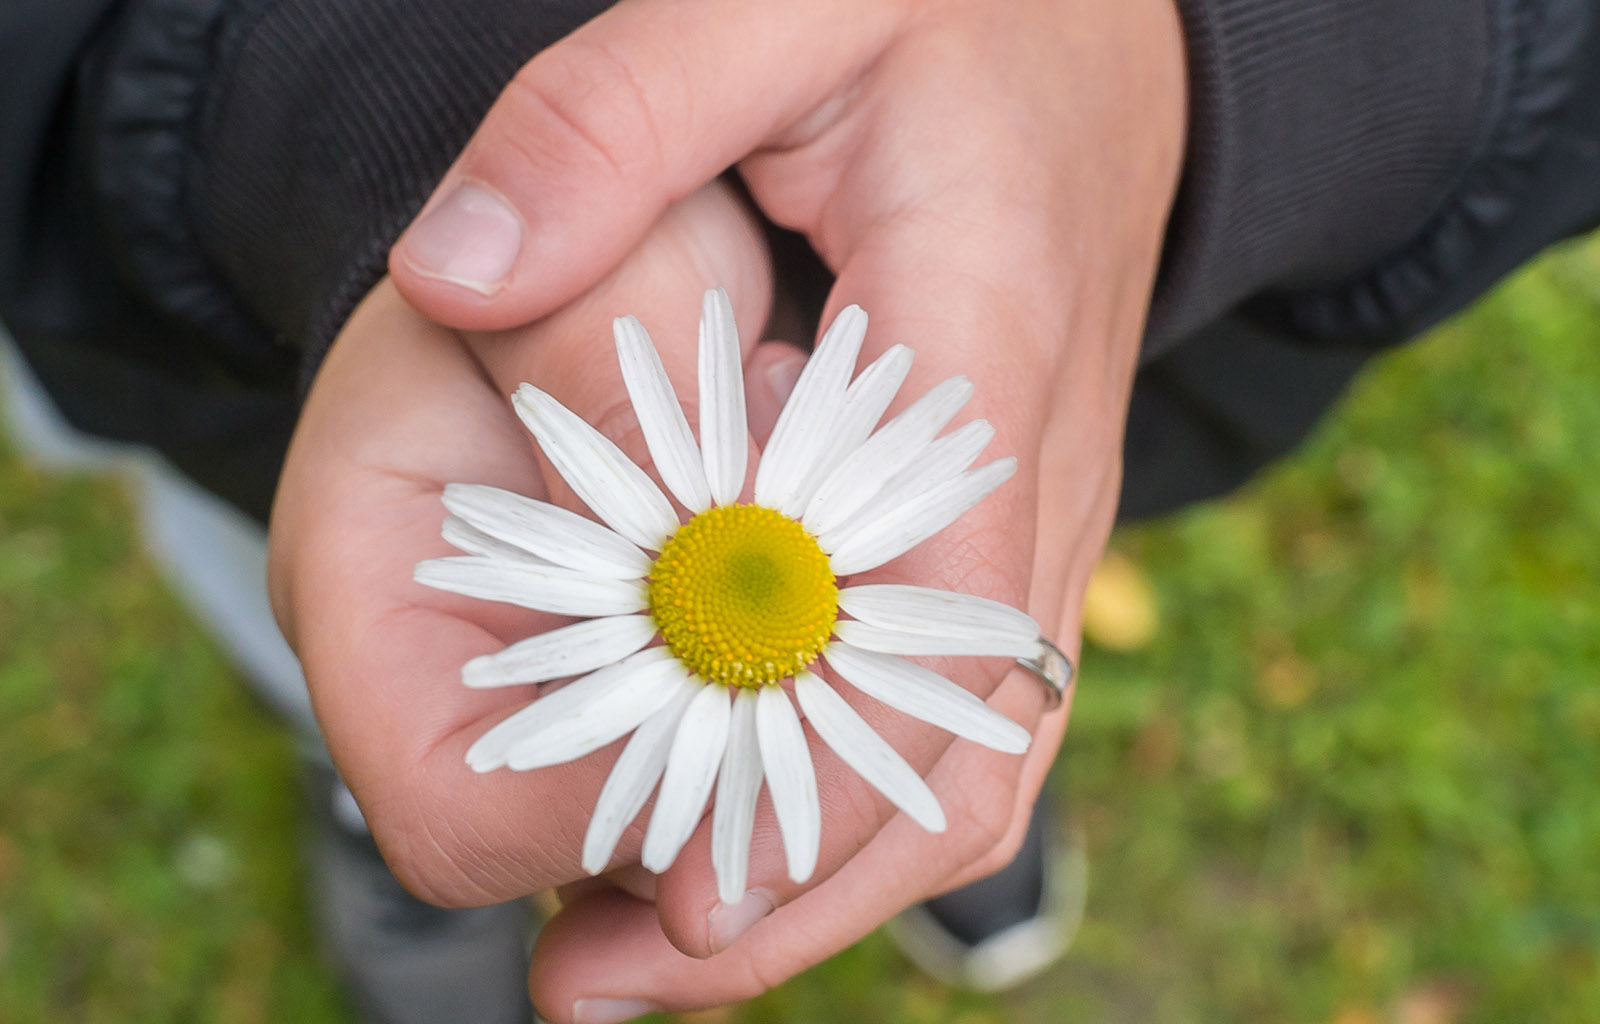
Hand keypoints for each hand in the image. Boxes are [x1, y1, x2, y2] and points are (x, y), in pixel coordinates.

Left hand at [382, 0, 1185, 1016]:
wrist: (1111, 30)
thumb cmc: (954, 7)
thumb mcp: (781, 2)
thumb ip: (614, 119)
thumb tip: (455, 274)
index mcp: (981, 358)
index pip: (922, 627)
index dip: (807, 778)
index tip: (673, 892)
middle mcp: (1034, 478)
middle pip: (956, 744)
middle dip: (796, 881)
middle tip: (615, 974)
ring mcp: (1038, 519)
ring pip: (969, 755)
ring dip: (826, 871)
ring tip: (653, 953)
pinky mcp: (1010, 529)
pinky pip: (962, 708)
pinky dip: (860, 797)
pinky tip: (744, 841)